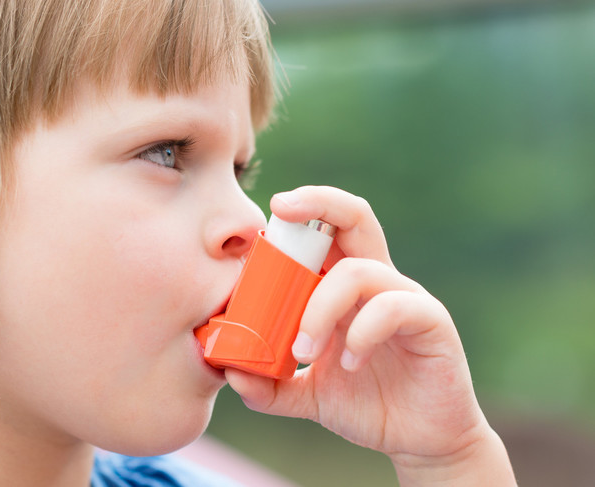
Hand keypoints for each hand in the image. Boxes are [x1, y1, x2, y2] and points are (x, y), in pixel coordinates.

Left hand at [225, 186, 515, 484]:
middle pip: (353, 217)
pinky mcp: (431, 322)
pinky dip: (362, 332)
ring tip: (303, 351)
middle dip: (318, 201)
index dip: (298, 214)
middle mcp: (375, 282)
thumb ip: (270, 385)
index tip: (266, 215)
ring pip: (360, 271)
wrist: (419, 440)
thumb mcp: (307, 394)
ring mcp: (405, 298)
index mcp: (345, 288)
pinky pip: (394, 307)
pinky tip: (349, 365)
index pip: (325, 232)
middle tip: (281, 207)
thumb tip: (228, 371)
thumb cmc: (366, 403)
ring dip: (320, 308)